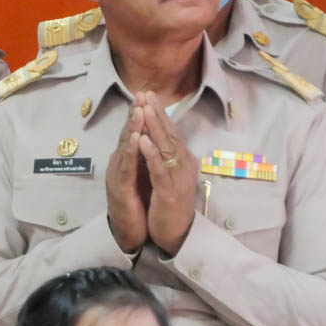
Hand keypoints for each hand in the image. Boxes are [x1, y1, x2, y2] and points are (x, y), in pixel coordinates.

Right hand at [104, 102, 151, 254]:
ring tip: (139, 110)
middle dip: (134, 114)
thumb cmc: (136, 206)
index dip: (138, 115)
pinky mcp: (120, 189)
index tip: (146, 96)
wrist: (127, 233)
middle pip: (127, 136)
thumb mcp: (140, 178)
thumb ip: (141, 160)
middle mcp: (119, 165)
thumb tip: (147, 140)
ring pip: (125, 148)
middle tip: (140, 94)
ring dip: (132, 128)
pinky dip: (131, 152)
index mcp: (127, 162)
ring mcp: (117, 176)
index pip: (133, 134)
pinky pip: (126, 168)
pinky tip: (135, 140)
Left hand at [139, 96, 197, 254]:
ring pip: (166, 148)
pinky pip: (159, 170)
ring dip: (155, 127)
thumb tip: (158, 136)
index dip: (159, 113)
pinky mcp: (170, 192)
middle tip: (147, 93)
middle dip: (157, 113)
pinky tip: (142, 140)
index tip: (148, 94)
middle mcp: (183, 165)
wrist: (176, 233)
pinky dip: (151, 154)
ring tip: (145, 109)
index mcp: (182, 160)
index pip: (170, 132)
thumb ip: (165, 156)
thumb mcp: (167, 175)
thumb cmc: (169, 202)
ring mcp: (177, 178)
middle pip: (169, 135)